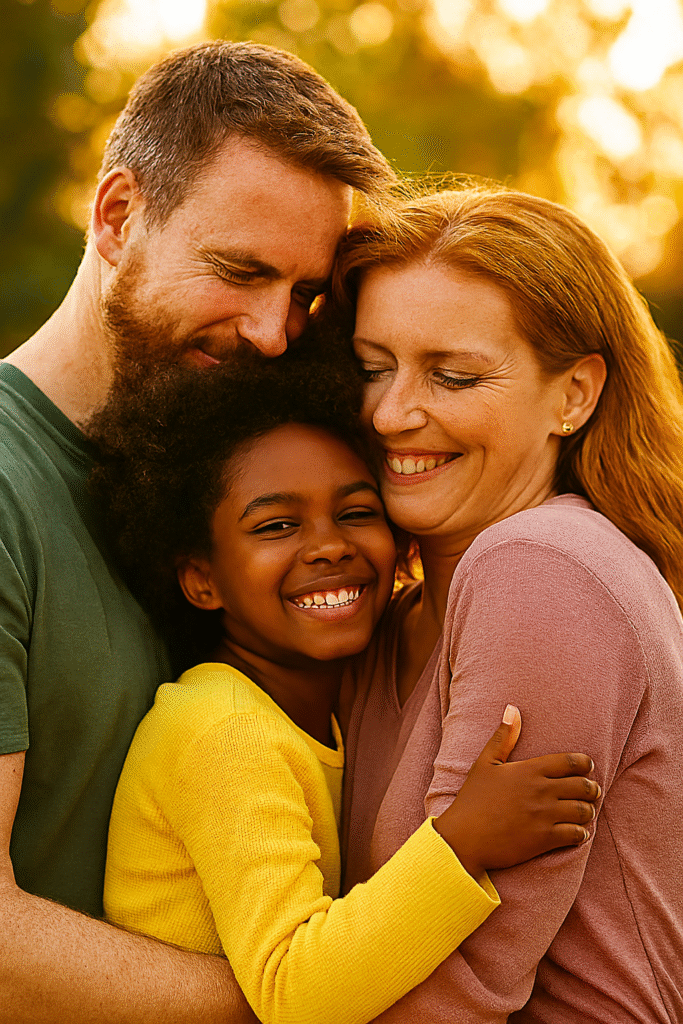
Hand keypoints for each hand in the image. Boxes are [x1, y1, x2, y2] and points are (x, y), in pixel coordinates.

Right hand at [433, 705, 599, 883]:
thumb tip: (512, 708)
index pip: (570, 762)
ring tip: (586, 811)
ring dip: (588, 810)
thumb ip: (503, 737)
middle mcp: (541, 791)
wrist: (464, 839)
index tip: (587, 767)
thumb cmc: (472, 799)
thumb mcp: (484, 763)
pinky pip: (575, 835)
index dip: (584, 764)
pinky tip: (578, 833)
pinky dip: (581, 834)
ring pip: (583, 811)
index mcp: (529, 770)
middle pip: (583, 786)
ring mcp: (544, 816)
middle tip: (592, 790)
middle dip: (592, 788)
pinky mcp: (544, 839)